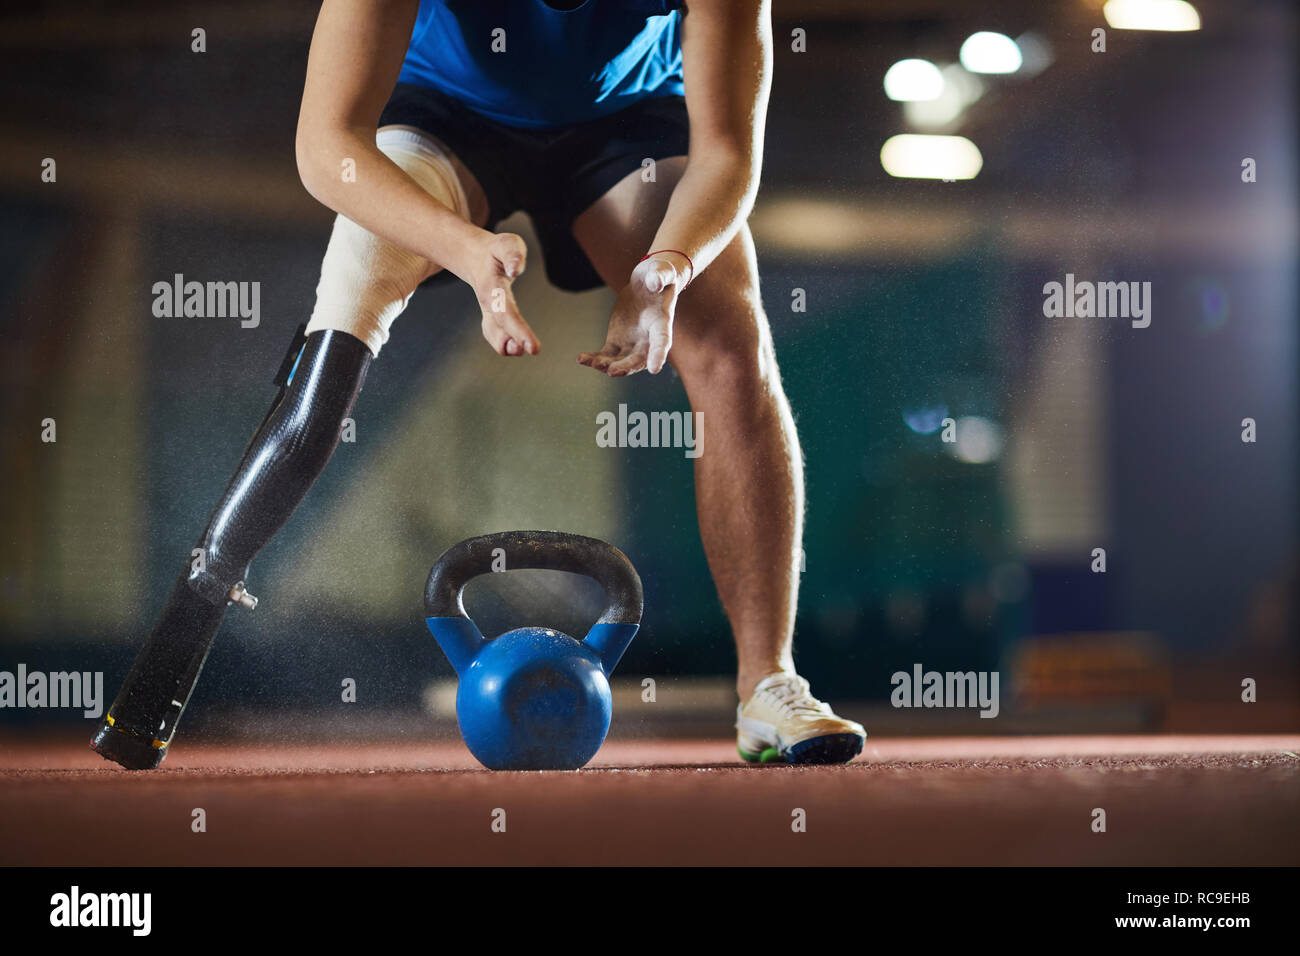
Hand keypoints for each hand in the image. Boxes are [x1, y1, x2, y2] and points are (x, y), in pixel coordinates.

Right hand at [467, 232, 538, 355]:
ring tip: (524, 349)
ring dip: (508, 347)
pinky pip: (495, 336)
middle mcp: (488, 303)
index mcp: (492, 287)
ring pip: (494, 335)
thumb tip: (516, 270)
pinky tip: (519, 346)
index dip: (519, 330)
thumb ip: (512, 254)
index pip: (506, 311)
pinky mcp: (492, 317)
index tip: (533, 348)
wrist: (474, 256)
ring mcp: (488, 312)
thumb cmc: (495, 251)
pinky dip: (506, 344)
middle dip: (516, 340)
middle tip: (533, 350)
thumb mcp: (506, 243)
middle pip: (499, 327)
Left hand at [578, 254, 687, 375]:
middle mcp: (648, 340)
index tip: (655, 369)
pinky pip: (605, 355)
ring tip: (593, 363)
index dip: (658, 355)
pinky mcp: (616, 341)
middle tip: (613, 372)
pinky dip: (594, 359)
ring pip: (620, 362)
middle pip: (638, 359)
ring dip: (607, 366)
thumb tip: (654, 284)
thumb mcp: (662, 272)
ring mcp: (631, 343)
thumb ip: (660, 277)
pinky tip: (581, 359)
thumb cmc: (659, 276)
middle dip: (626, 367)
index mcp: (662, 324)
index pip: (662, 342)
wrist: (648, 283)